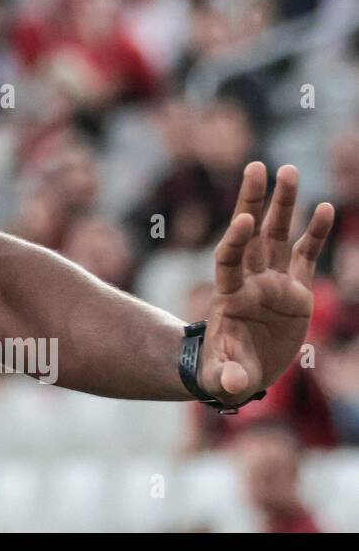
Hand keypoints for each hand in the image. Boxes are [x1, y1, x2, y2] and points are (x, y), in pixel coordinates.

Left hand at [203, 162, 333, 402]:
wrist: (237, 371)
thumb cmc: (224, 372)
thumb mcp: (225, 377)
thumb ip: (228, 377)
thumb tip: (232, 383)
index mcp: (230, 296)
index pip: (229, 260)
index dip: (234, 240)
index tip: (242, 220)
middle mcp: (250, 280)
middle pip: (251, 234)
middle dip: (253, 201)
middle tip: (257, 167)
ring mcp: (273, 281)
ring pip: (278, 235)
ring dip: (283, 205)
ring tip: (289, 169)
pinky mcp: (295, 290)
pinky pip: (306, 254)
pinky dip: (316, 233)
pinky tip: (325, 208)